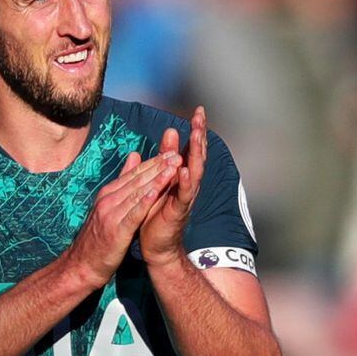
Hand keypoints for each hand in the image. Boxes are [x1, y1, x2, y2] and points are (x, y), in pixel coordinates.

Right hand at [65, 150, 181, 287]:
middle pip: (137, 180)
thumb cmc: (99, 237)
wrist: (82, 264)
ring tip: (173, 169)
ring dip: (156, 180)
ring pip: (137, 193)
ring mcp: (111, 214)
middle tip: (176, 155)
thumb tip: (135, 156)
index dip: (153, 163)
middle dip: (158, 167)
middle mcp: (108, 200)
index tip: (170, 152)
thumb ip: (123, 182)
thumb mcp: (109, 207)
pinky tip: (156, 193)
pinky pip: (133, 214)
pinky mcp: (116, 231)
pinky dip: (144, 202)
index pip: (133, 174)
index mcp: (108, 194)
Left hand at [140, 106, 207, 267]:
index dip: (196, 130)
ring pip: (195, 172)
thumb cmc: (157, 211)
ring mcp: (185, 198)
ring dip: (196, 154)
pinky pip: (184, 195)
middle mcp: (188, 185)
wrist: (156, 245)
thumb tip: (171, 130)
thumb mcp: (160, 178)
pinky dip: (185, 182)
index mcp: (183, 176)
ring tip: (197, 135)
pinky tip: (184, 170)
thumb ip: (165, 156)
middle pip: (198, 156)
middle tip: (200, 116)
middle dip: (199, 135)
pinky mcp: (178, 212)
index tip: (199, 110)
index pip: (192, 149)